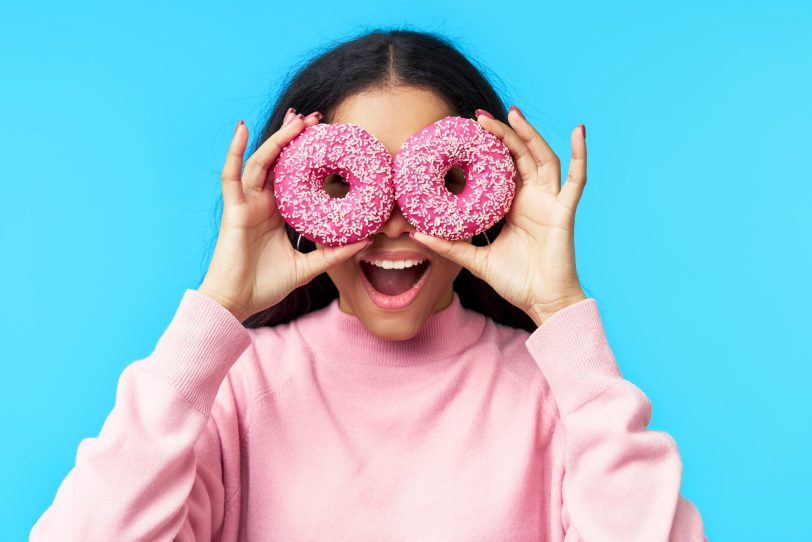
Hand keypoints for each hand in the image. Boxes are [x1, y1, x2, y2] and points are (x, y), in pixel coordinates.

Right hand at [198, 109, 370, 321]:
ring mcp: (246, 203)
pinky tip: (242, 128)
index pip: (294, 176)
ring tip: (297, 120)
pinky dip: (235, 150)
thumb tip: (366, 240)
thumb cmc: (266, 286)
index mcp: (277, 213)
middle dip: (295, 138)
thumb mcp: (308, 267)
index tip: (327, 140)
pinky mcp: (233, 209)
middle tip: (316, 119)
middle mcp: (261, 203)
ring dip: (278, 138)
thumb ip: (334, 254)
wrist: (238, 303)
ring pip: (261, 161)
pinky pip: (231, 175)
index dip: (307, 157)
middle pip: (278, 162)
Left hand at [410, 106, 587, 325]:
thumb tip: (416, 233)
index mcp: (513, 206)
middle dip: (502, 133)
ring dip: (530, 134)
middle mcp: (533, 198)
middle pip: (519, 155)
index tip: (465, 132)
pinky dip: (580, 154)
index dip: (487, 149)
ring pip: (543, 158)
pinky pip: (577, 179)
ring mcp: (550, 201)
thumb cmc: (515, 282)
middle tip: (479, 116)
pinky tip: (579, 131)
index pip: (500, 168)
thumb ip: (450, 246)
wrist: (542, 303)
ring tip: (512, 113)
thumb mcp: (476, 260)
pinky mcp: (564, 210)